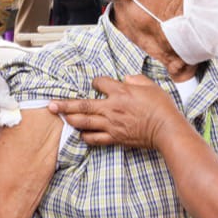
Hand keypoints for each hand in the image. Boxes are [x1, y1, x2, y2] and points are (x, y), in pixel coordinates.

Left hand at [49, 75, 178, 148]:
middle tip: (51, 105)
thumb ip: (136, 80)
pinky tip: (81, 135)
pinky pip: (95, 138)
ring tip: (61, 118)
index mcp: (120, 92)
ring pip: (85, 122)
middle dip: (65, 105)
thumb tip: (126, 79)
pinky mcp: (115, 138)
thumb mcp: (150, 86)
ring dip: (71, 119)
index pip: (99, 83)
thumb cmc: (161, 107)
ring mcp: (112, 124)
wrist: (166, 130)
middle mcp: (112, 108)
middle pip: (83, 105)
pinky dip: (86, 137)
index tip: (97, 83)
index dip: (96, 82)